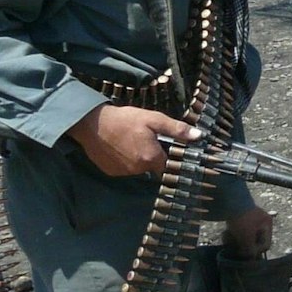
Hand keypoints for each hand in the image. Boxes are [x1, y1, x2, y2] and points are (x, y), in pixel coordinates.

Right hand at [66, 104, 201, 177]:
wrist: (92, 123)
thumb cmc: (125, 119)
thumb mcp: (154, 119)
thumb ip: (177, 129)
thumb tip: (199, 136)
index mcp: (152, 158)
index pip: (170, 166)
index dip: (171, 158)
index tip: (170, 151)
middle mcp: (138, 170)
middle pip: (154, 167)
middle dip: (153, 156)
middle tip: (146, 140)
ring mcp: (123, 173)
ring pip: (139, 168)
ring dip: (139, 158)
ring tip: (132, 142)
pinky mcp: (111, 172)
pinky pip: (124, 169)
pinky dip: (125, 161)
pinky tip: (120, 147)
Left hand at [224, 206, 274, 257]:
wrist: (228, 200)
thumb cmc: (242, 219)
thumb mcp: (247, 237)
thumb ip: (250, 250)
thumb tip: (251, 258)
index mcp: (267, 224)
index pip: (265, 245)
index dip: (255, 252)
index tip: (244, 252)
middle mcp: (261, 221)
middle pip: (253, 241)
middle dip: (243, 245)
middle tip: (233, 246)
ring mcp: (250, 219)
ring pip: (244, 236)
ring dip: (235, 240)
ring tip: (227, 237)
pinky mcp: (240, 217)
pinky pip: (238, 230)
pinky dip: (232, 234)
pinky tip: (225, 232)